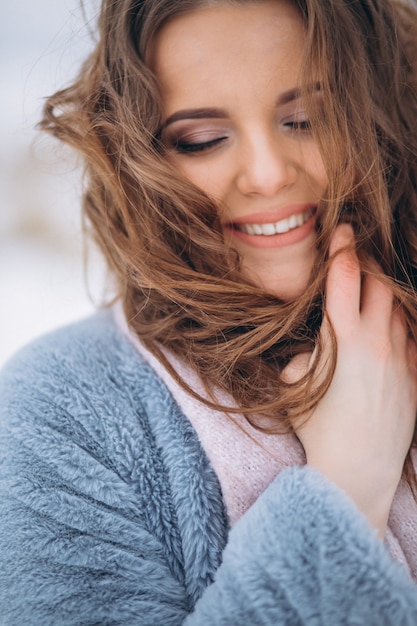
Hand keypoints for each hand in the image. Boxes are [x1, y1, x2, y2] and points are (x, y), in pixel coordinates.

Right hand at [285, 223, 416, 535]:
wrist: (358, 472)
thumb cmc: (319, 431)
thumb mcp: (296, 387)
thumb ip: (305, 355)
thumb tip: (316, 348)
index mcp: (344, 340)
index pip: (346, 278)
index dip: (343, 249)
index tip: (343, 232)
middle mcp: (378, 342)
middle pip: (379, 285)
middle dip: (367, 267)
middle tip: (355, 261)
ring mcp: (401, 359)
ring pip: (399, 309)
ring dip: (384, 297)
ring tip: (371, 295)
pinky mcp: (414, 378)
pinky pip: (411, 338)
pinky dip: (399, 327)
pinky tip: (388, 332)